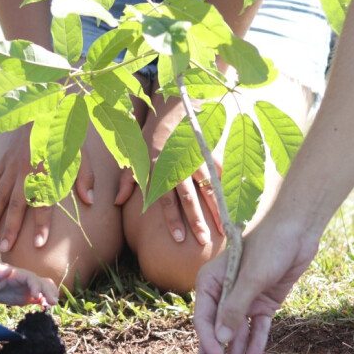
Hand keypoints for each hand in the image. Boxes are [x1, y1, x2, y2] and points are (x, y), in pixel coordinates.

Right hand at [0, 125, 95, 252]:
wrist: (42, 103)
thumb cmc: (65, 129)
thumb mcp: (80, 149)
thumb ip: (85, 175)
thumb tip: (90, 200)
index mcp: (45, 167)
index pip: (44, 200)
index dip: (42, 223)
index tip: (39, 244)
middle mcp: (25, 169)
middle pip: (17, 203)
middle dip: (11, 227)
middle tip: (5, 249)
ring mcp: (11, 165)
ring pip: (1, 196)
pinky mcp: (4, 160)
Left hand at [0, 263, 58, 306]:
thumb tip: (7, 269)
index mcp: (19, 274)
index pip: (32, 278)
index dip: (36, 286)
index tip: (37, 296)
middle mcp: (27, 280)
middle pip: (43, 283)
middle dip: (49, 292)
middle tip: (53, 303)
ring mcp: (29, 288)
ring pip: (45, 289)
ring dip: (51, 295)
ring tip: (53, 305)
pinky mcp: (28, 296)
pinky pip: (40, 298)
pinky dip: (45, 302)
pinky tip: (46, 309)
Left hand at [115, 99, 222, 244]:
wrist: (170, 112)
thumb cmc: (150, 140)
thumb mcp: (134, 159)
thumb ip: (126, 181)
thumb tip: (117, 202)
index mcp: (160, 171)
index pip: (167, 200)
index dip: (172, 220)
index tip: (180, 239)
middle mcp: (179, 167)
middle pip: (190, 198)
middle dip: (197, 220)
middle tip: (205, 241)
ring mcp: (196, 160)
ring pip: (209, 188)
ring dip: (217, 209)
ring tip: (225, 228)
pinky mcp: (209, 154)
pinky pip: (220, 174)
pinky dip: (228, 189)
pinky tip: (237, 205)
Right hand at [192, 214, 318, 353]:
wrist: (296, 229)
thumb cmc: (268, 245)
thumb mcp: (251, 277)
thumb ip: (235, 309)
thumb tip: (220, 340)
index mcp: (210, 283)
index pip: (204, 318)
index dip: (209, 340)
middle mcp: (224, 293)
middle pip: (216, 331)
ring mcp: (245, 300)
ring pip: (237, 335)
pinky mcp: (264, 303)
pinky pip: (258, 329)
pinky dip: (256, 345)